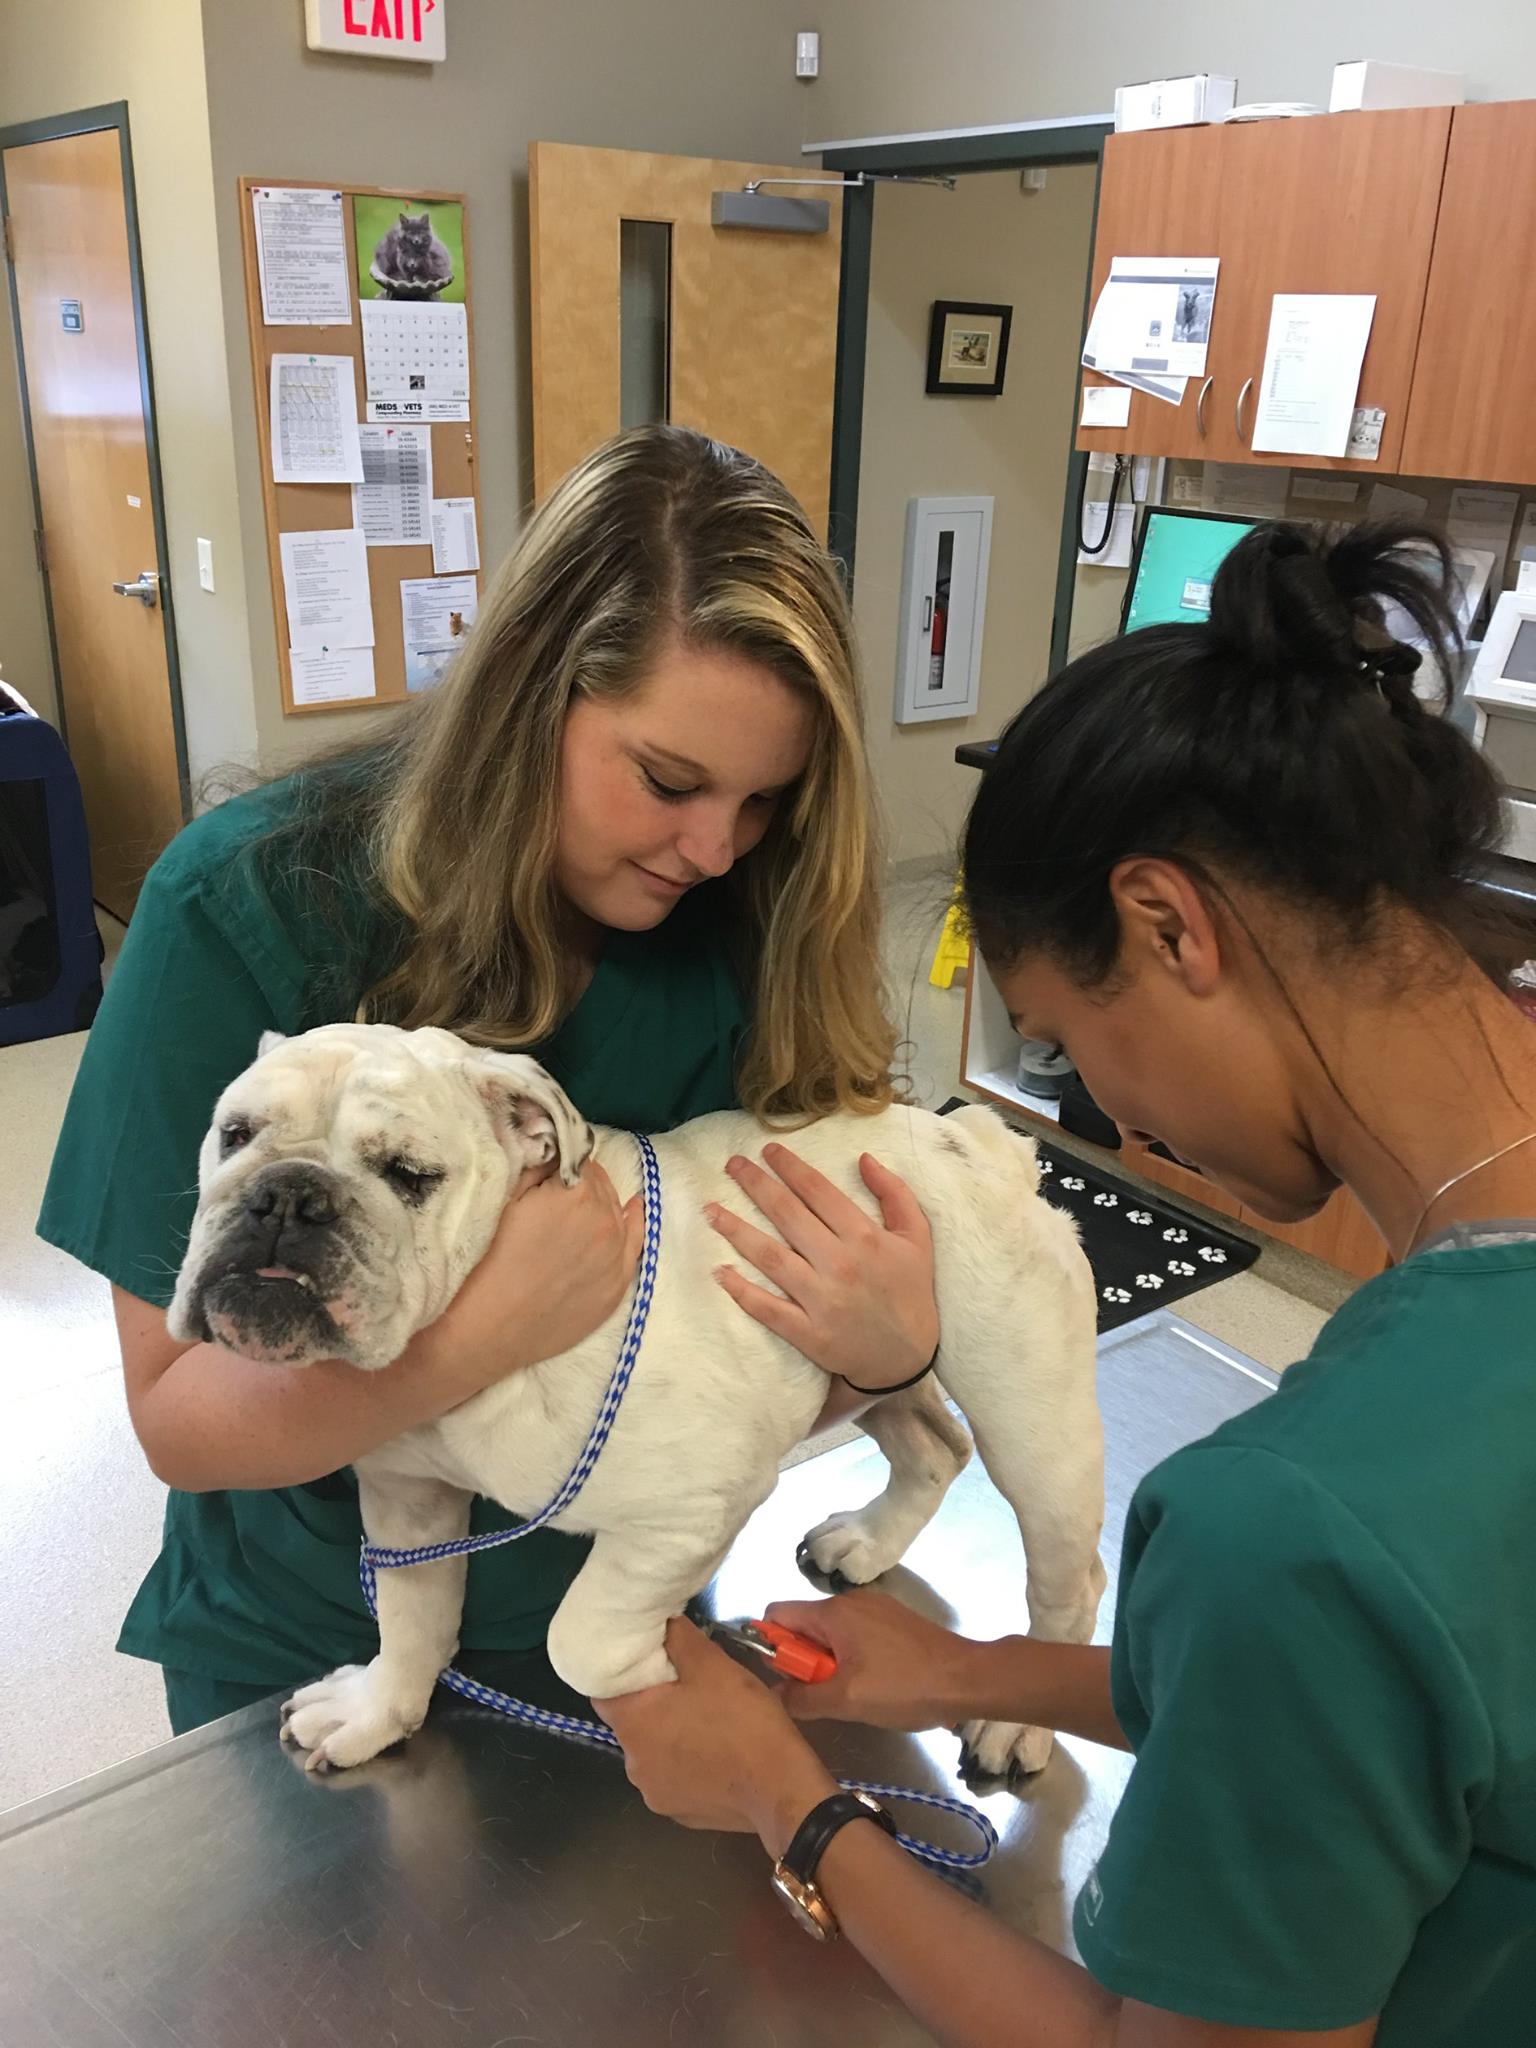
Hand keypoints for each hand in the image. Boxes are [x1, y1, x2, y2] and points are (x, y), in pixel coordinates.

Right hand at [414, 1162, 642, 1407]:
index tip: (547, 1173)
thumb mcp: (506, 1198)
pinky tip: (632, 1210)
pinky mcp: (618, 1285)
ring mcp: (617, 1254)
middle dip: (580, 1184)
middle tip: (554, 1197)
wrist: (490, 1328)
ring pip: (616, 1210)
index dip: (561, 1164)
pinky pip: (635, 1242)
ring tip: (577, 1212)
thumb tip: (552, 1147)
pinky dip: (632, 1223)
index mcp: (577, 1191)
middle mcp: (606, 1218)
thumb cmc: (490, 1261)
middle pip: (600, 1184)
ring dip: (600, 1205)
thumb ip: (537, 1167)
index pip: (578, 1159)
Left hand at [595, 1619, 837, 1851]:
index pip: (602, 1693)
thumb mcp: (712, 1665)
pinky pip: (673, 1779)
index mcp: (633, 1724)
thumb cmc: (742, 1720)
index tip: (642, 1661)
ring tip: (706, 1721)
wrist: (780, 1787)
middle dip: (653, 1704)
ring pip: (653, 1752)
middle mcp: (633, 1764)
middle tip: (685, 1686)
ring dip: (670, 1736)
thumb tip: (664, 1624)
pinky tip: (716, 1754)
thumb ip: (680, 1639)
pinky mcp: (678, 1814)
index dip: (619, 1673)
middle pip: (632, 1723)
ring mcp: (654, 1794)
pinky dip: (687, 1765)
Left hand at [706, 1146, 938, 1389]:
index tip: (767, 1151)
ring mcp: (821, 1301)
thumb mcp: (917, 1237)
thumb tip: (863, 1158)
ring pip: (770, 1257)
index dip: (790, 1167)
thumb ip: (894, 1193)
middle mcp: (839, 1265)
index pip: (818, 1192)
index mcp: (864, 1237)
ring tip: (711, 1210)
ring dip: (737, 1231)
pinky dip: (742, 1291)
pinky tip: (720, 1272)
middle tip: (732, 1165)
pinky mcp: (808, 1333)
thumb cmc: (910, 1290)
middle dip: (756, 1185)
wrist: (907, 1357)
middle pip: (788, 1215)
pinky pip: (767, 1309)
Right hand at [763, 1591, 981, 1730]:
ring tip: (850, 1695)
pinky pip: (856, 1635)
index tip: (783, 1677)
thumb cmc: (904, 1687)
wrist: (967, 1679)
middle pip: (805, 1625)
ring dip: (829, 1663)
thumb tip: (774, 1693)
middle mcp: (851, 1601)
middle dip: (804, 1660)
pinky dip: (852, 1658)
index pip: (777, 1614)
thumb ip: (802, 1697)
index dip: (770, 1644)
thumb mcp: (847, 1700)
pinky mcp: (894, 1621)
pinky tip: (874, 1685)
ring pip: (831, 1633)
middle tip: (821, 1695)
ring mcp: (875, 1608)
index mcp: (833, 1612)